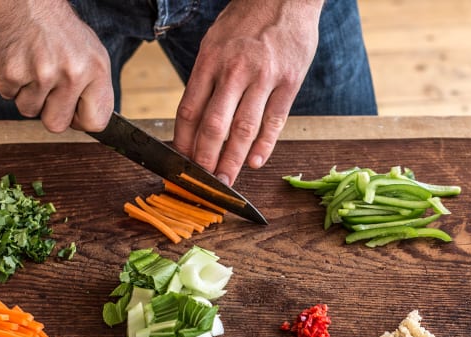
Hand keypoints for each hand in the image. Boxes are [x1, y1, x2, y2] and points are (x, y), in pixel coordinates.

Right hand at [0, 0, 113, 131]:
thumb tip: (89, 118)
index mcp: (96, 70)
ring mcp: (42, 74)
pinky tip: (17, 59)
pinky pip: (8, 95)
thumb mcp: (90, 52)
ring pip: (29, 110)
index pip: (96, 121)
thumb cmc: (57, 26)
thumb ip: (93, 86)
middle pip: (57, 124)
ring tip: (31, 67)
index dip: (81, 121)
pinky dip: (9, 82)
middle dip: (48, 112)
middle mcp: (72, 74)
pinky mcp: (12, 72)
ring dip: (26, 95)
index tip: (72, 113)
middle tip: (46, 90)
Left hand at [172, 0, 323, 184]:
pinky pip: (275, 120)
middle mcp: (234, 70)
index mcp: (210, 60)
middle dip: (205, 159)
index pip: (190, 110)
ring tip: (226, 180)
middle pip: (214, 125)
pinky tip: (256, 162)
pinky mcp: (289, 82)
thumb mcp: (216, 41)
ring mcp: (263, 77)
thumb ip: (207, 77)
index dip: (184, 142)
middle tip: (202, 182)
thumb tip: (196, 119)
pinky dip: (265, 145)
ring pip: (244, 128)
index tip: (181, 163)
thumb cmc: (247, 21)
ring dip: (233, 160)